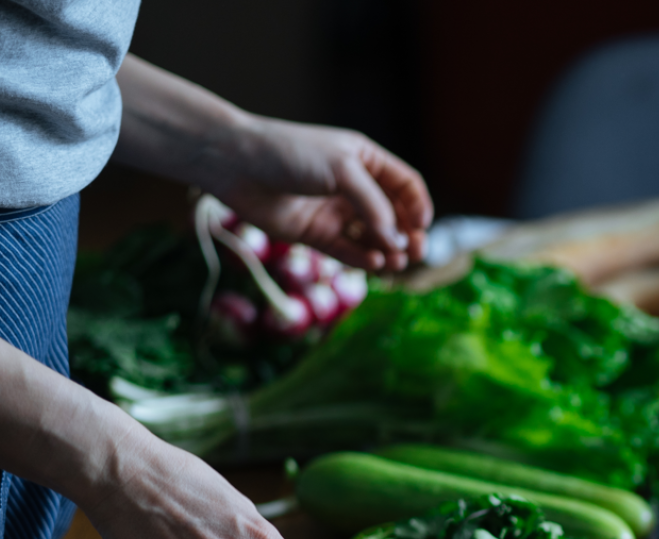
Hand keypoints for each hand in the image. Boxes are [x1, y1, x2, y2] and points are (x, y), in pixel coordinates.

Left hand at [113, 55, 432, 271]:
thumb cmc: (290, 154)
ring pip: (372, 238)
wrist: (236, 164)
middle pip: (393, 216)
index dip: (419, 206)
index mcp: (365, 161)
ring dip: (387, 251)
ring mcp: (334, 212)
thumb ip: (373, 205)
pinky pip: (347, 251)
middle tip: (414, 253)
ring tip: (393, 263)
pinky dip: (362, 259)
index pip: (405, 186)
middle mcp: (353, 187)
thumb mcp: (342, 170)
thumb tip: (396, 240)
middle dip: (407, 235)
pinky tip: (372, 263)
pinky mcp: (315, 234)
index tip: (421, 226)